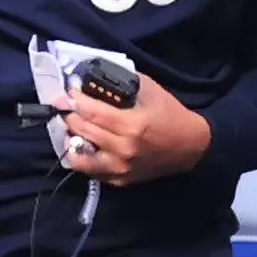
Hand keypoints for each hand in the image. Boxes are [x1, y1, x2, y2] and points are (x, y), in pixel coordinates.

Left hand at [56, 71, 212, 185]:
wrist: (192, 147)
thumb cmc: (171, 115)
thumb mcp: (150, 90)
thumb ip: (123, 82)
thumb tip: (94, 76)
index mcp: (131, 125)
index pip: (90, 112)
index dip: (73, 100)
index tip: (66, 92)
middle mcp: (122, 149)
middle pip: (81, 131)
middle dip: (68, 115)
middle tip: (64, 105)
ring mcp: (120, 168)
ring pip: (78, 156)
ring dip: (69, 138)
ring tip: (70, 127)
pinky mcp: (120, 180)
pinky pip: (90, 170)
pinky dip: (82, 156)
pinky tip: (82, 144)